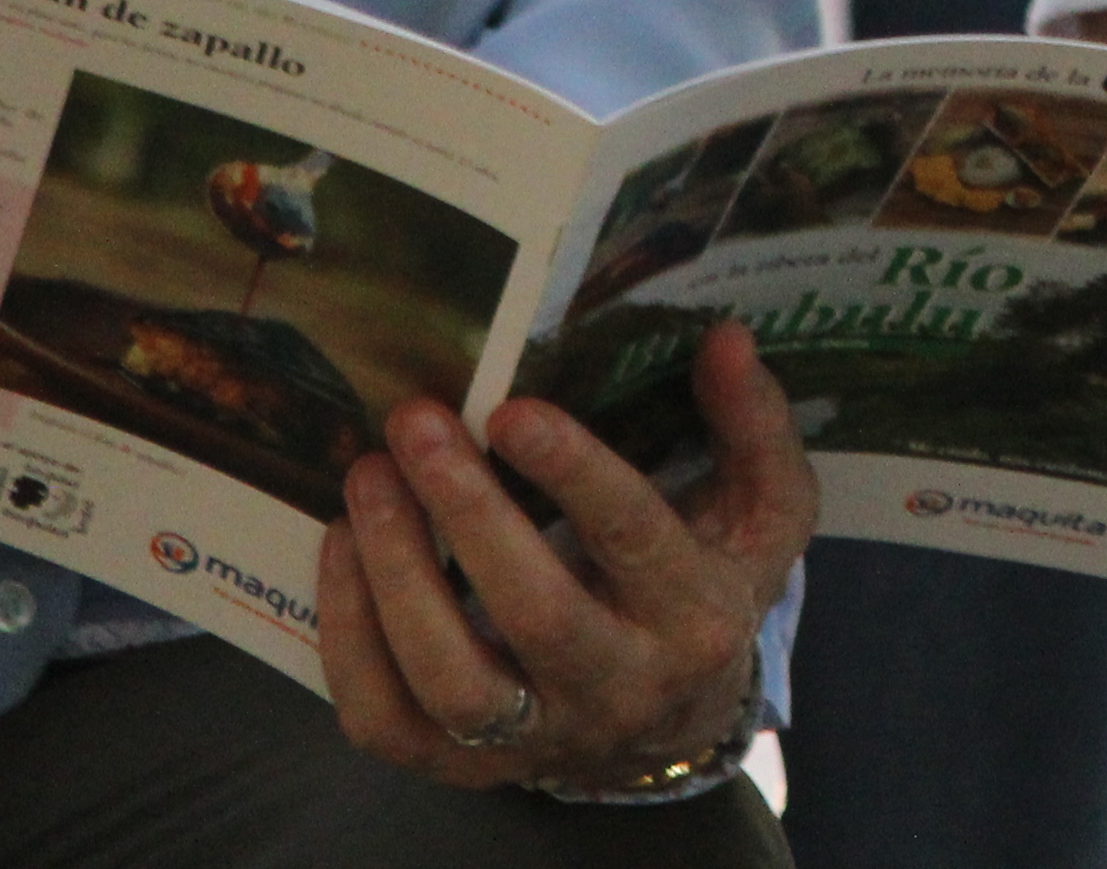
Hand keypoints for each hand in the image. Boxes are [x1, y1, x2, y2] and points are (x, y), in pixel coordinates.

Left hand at [320, 317, 811, 793]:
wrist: (670, 724)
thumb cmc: (706, 584)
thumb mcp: (763, 510)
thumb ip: (753, 424)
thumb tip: (724, 339)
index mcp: (697, 617)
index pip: (635, 543)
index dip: (574, 473)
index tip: (511, 409)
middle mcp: (620, 689)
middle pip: (537, 614)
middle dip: (468, 513)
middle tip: (416, 424)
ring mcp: (536, 739)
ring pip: (452, 681)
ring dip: (398, 576)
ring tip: (368, 479)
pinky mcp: (463, 766)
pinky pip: (388, 720)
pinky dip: (351, 637)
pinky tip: (343, 546)